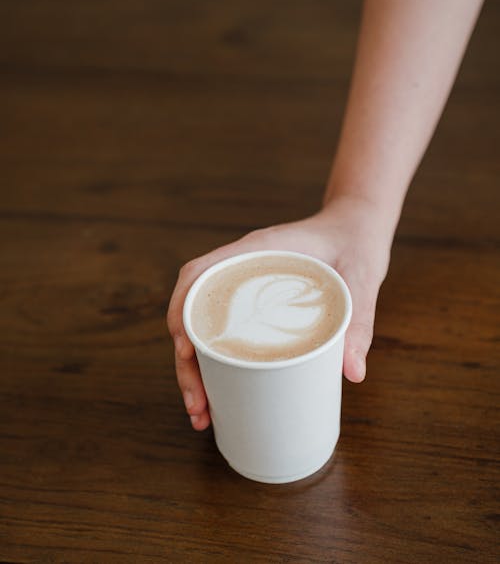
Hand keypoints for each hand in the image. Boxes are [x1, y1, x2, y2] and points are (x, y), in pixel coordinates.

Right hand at [167, 196, 391, 430]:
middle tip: (198, 405)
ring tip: (202, 411)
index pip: (199, 275)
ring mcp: (244, 283)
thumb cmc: (355, 242)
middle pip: (192, 310)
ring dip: (194, 367)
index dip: (183, 312)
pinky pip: (222, 326)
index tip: (186, 353)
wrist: (357, 226)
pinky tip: (219, 391)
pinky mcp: (253, 300)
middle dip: (185, 360)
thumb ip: (359, 319)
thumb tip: (353, 373)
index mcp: (258, 250)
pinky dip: (213, 359)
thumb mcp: (362, 276)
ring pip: (202, 324)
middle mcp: (242, 265)